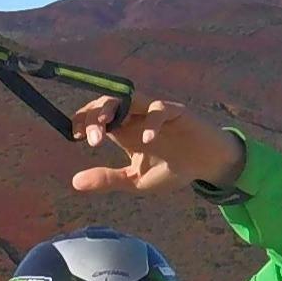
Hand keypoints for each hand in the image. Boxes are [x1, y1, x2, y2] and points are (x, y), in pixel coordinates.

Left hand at [69, 96, 245, 195]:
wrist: (206, 165)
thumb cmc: (171, 168)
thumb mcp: (136, 179)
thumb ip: (108, 179)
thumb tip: (75, 182)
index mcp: (124, 129)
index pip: (97, 114)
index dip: (83, 119)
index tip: (76, 135)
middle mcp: (136, 116)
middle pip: (108, 101)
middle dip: (94, 115)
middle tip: (92, 139)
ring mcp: (155, 112)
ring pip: (128, 98)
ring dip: (112, 110)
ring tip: (104, 129)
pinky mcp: (177, 113)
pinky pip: (160, 110)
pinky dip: (151, 123)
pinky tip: (146, 141)